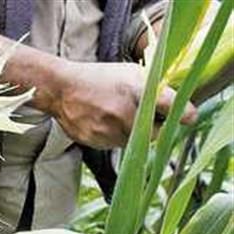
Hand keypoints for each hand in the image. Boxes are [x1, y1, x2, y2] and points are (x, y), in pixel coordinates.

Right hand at [50, 61, 196, 148]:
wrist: (61, 89)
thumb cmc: (97, 78)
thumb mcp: (128, 73)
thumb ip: (152, 88)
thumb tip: (176, 106)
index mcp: (136, 88)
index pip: (171, 106)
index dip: (184, 114)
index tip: (188, 118)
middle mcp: (125, 111)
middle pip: (156, 132)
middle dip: (156, 127)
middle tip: (149, 118)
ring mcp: (110, 129)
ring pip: (135, 142)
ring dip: (134, 133)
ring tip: (118, 116)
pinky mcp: (98, 141)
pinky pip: (116, 145)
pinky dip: (116, 137)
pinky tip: (104, 122)